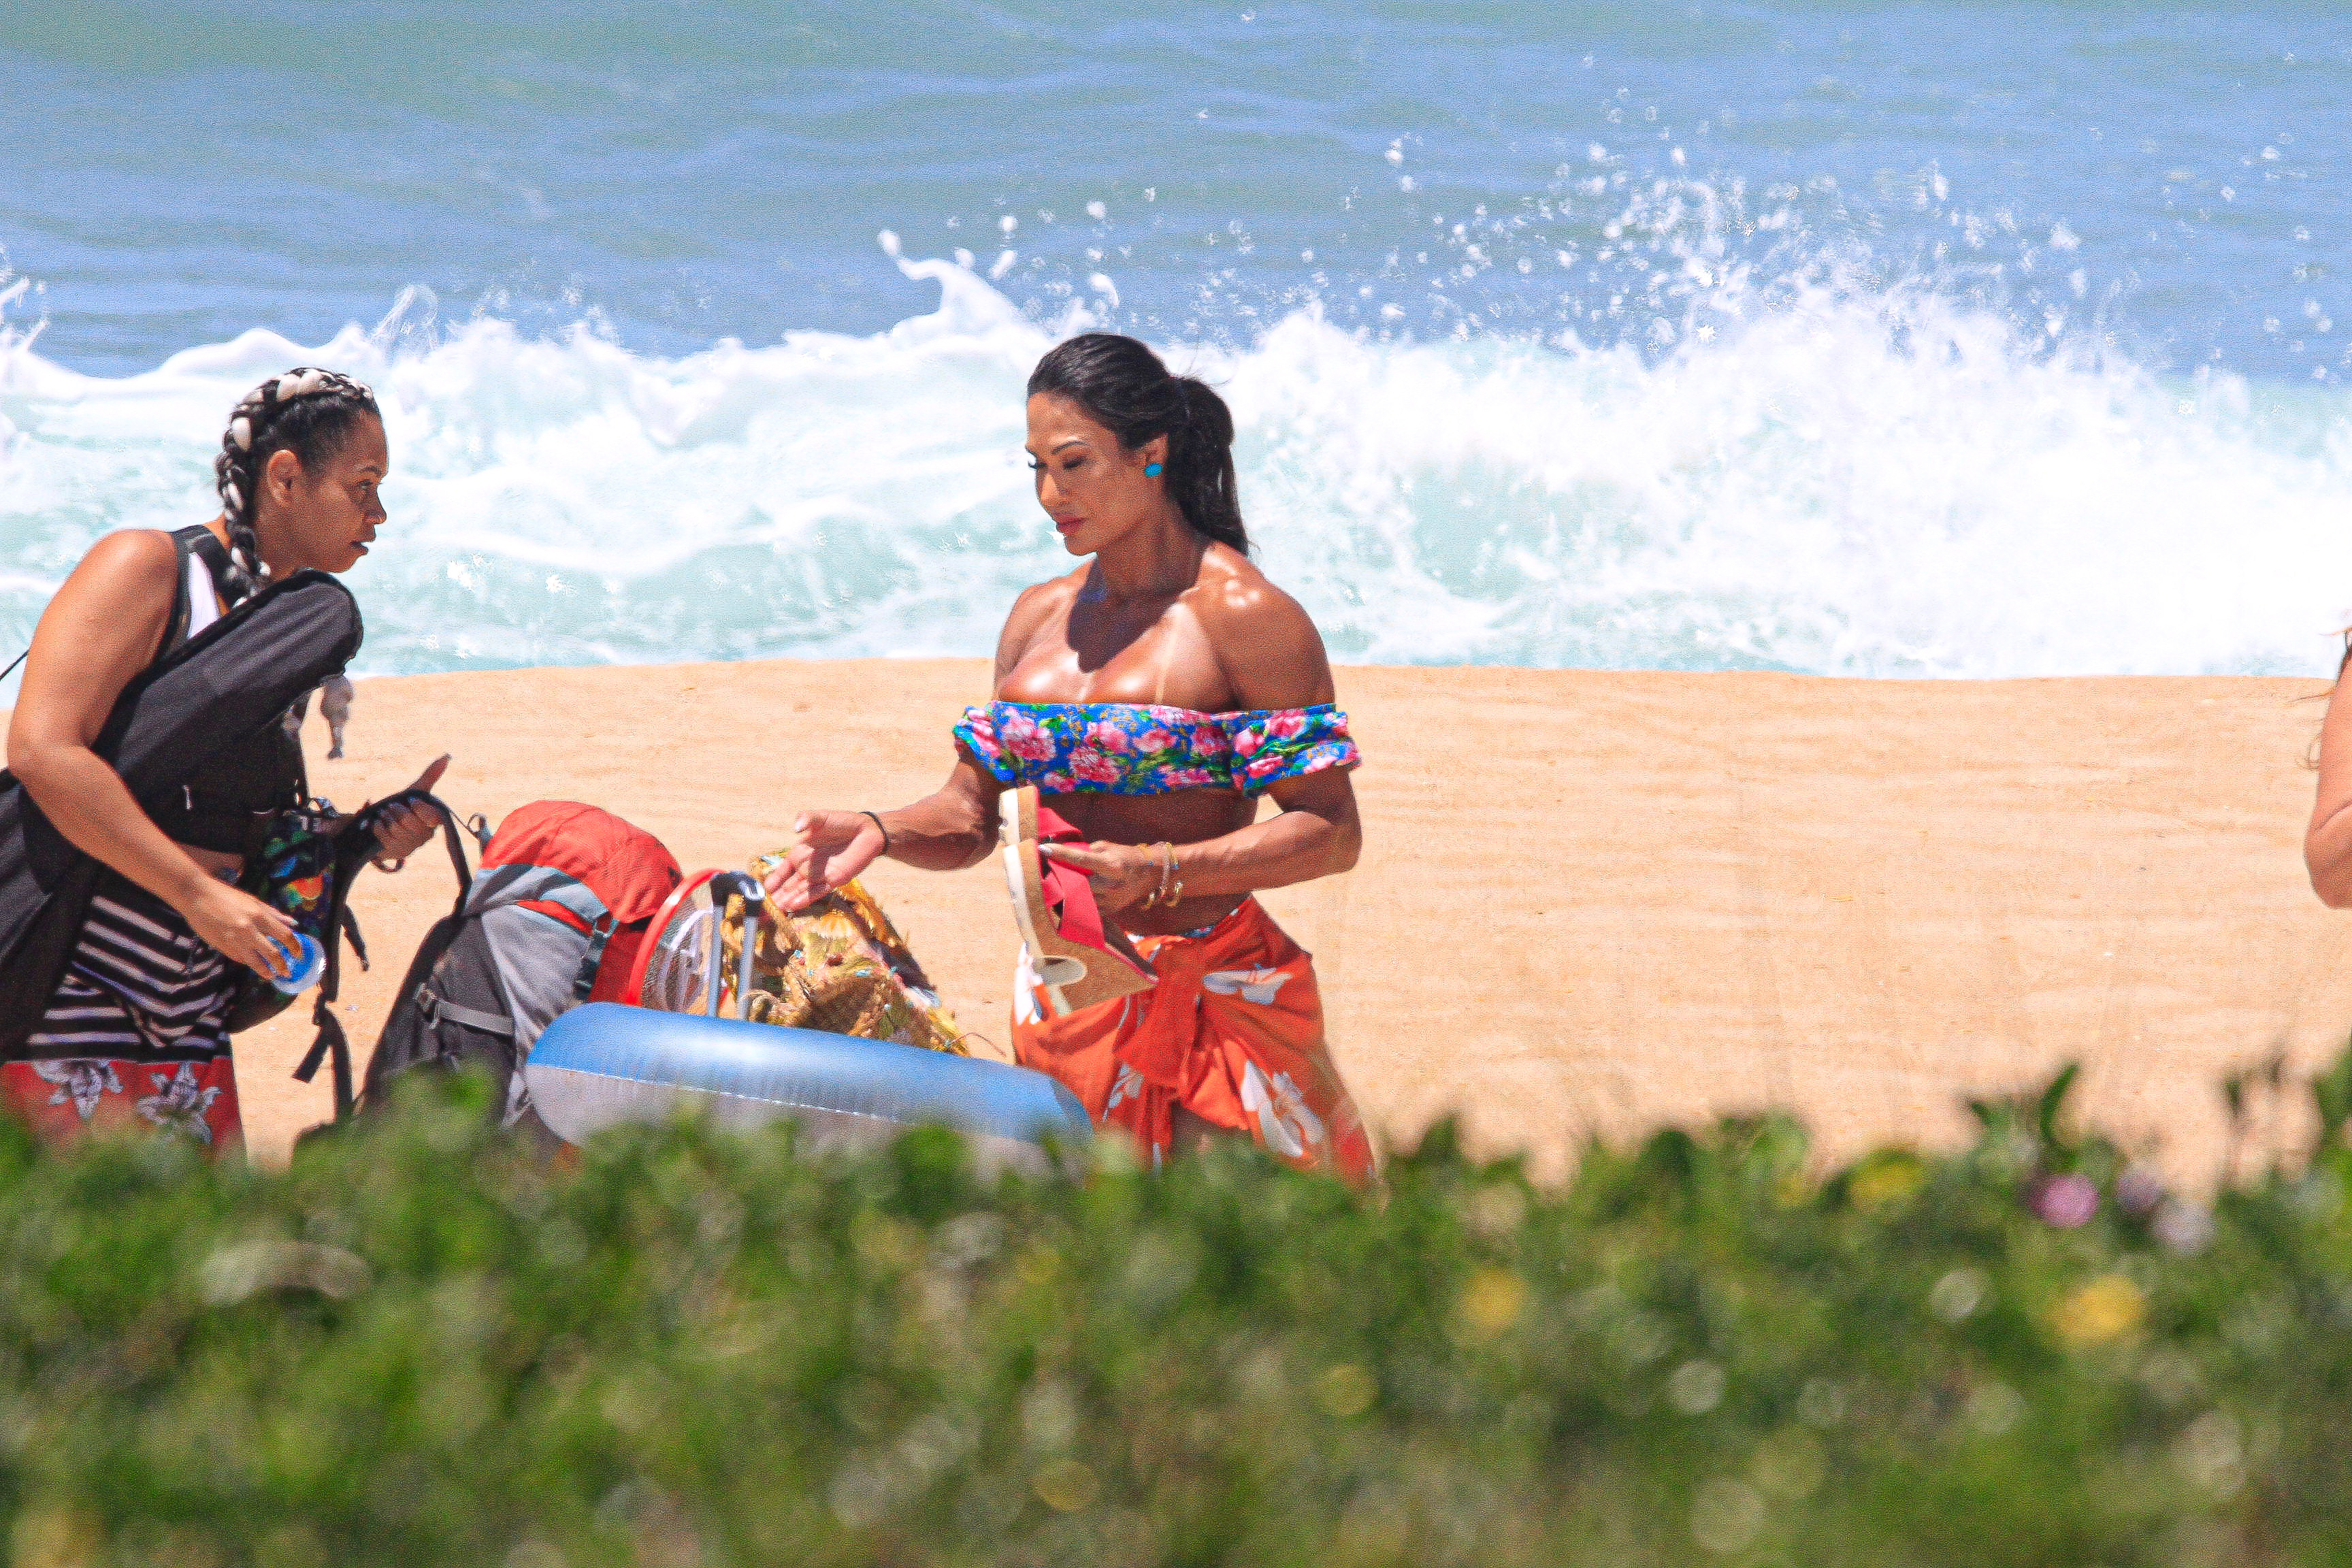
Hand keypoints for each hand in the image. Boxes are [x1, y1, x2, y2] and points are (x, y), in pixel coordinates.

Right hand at [184, 878, 301, 979]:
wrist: (196, 897)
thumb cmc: (226, 895)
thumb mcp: (253, 900)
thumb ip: (273, 914)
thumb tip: (292, 923)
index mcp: (259, 916)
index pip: (284, 936)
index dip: (295, 946)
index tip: (298, 954)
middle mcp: (249, 931)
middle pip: (272, 953)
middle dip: (282, 965)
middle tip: (287, 972)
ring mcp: (234, 941)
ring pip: (255, 962)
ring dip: (266, 971)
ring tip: (271, 976)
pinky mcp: (222, 946)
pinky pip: (239, 958)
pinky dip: (248, 963)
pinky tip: (253, 965)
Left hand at [367, 754, 449, 869]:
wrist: (382, 827)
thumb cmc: (403, 807)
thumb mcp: (414, 791)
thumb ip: (430, 775)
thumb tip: (448, 755)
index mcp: (434, 821)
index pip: (433, 816)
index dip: (419, 808)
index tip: (410, 800)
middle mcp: (426, 836)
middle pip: (410, 822)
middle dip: (396, 811)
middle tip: (390, 807)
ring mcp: (412, 846)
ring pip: (396, 829)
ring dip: (385, 819)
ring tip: (384, 816)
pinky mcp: (397, 853)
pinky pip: (385, 837)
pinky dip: (378, 828)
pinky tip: (378, 825)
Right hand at [761, 810, 886, 910]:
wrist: (866, 831)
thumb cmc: (841, 822)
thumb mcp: (820, 818)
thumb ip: (807, 819)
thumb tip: (797, 827)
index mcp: (800, 853)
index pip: (783, 869)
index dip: (775, 879)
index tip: (764, 889)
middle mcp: (808, 867)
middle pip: (790, 884)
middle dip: (778, 895)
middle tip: (766, 906)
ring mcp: (821, 875)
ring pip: (801, 890)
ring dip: (789, 900)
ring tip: (777, 910)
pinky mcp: (835, 880)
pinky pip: (818, 892)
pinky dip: (806, 898)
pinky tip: (795, 906)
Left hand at [1037, 839, 1160, 912]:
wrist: (1151, 873)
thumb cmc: (1126, 856)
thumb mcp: (1108, 847)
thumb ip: (1087, 851)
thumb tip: (1065, 854)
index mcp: (1111, 865)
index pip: (1081, 859)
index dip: (1061, 853)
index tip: (1044, 848)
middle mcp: (1111, 885)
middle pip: (1077, 883)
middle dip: (1063, 876)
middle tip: (1050, 870)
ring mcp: (1111, 901)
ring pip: (1080, 897)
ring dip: (1069, 890)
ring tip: (1061, 882)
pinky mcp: (1110, 910)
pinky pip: (1087, 907)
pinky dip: (1079, 900)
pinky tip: (1073, 894)